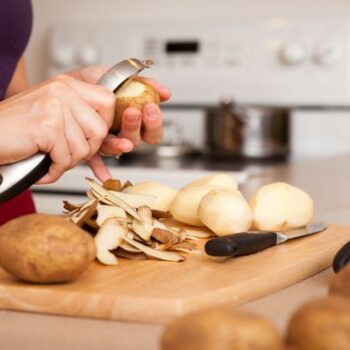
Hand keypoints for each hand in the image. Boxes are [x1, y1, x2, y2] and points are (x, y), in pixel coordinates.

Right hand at [0, 73, 115, 183]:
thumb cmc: (17, 129)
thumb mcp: (52, 112)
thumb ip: (79, 116)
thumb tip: (107, 132)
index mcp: (67, 85)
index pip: (108, 101)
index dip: (104, 124)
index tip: (90, 136)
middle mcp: (63, 91)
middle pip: (100, 129)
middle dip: (87, 149)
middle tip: (67, 153)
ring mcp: (54, 107)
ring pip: (84, 147)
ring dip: (68, 162)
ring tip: (50, 158)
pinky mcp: (46, 126)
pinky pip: (65, 158)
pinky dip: (54, 170)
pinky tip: (42, 165)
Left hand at [69, 66, 170, 180]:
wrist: (65, 87)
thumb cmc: (92, 84)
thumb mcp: (118, 76)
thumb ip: (142, 83)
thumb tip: (165, 93)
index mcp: (133, 120)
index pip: (152, 130)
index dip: (154, 122)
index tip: (151, 107)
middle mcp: (122, 134)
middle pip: (139, 140)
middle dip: (138, 127)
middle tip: (134, 111)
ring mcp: (107, 142)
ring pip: (119, 148)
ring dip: (121, 142)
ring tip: (113, 129)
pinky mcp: (91, 147)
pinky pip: (96, 161)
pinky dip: (100, 169)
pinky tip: (104, 176)